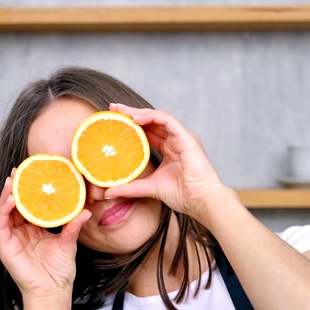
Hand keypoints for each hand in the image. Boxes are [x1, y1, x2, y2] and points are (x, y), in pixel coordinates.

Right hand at [0, 170, 91, 298]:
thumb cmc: (60, 270)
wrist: (53, 290)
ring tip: (11, 181)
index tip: (32, 174)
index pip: (29, 205)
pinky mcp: (5, 247)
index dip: (29, 190)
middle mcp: (21, 232)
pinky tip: (11, 199)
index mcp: (34, 229)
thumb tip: (86, 210)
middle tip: (17, 170)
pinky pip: (1, 225)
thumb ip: (73, 226)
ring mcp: (12, 239)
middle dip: (14, 187)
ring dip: (6, 195)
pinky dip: (4, 211)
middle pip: (15, 205)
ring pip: (5, 211)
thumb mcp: (68, 242)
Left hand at [104, 103, 223, 218]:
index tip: (113, 121)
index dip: (131, 125)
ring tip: (121, 111)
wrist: (200, 200)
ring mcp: (182, 137)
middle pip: (151, 121)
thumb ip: (130, 188)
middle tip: (112, 108)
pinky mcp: (186, 137)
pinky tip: (136, 119)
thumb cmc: (182, 194)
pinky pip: (167, 120)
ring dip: (139, 112)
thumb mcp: (149, 188)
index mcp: (169, 149)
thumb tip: (109, 192)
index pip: (148, 131)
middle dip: (131, 113)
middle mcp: (175, 140)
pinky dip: (151, 117)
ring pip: (158, 117)